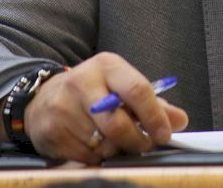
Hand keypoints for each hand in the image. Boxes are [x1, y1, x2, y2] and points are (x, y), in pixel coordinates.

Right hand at [22, 53, 188, 162]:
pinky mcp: (52, 131)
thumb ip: (153, 103)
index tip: (164, 134)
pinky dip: (98, 157)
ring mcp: (63, 108)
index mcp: (106, 66)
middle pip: (117, 123)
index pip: (137, 90)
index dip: (154, 117)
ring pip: (103, 144)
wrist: (43, 98)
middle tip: (145, 146)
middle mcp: (82, 83)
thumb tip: (179, 120)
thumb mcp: (121, 85)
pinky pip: (86, 156)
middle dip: (136, 141)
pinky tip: (96, 144)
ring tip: (116, 140)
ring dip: (116, 150)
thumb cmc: (92, 91)